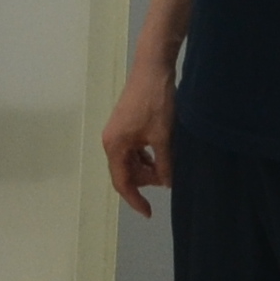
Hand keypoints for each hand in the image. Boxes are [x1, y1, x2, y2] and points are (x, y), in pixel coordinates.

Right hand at [101, 60, 175, 217]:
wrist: (153, 67)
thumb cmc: (156, 102)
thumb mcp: (162, 137)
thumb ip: (163, 164)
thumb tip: (166, 184)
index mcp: (115, 146)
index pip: (122, 182)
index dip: (135, 199)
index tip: (149, 213)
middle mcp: (111, 141)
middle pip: (126, 172)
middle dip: (145, 179)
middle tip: (168, 177)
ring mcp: (117, 131)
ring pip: (131, 160)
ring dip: (147, 167)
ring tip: (168, 165)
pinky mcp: (125, 123)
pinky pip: (133, 148)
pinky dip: (146, 155)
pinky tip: (161, 152)